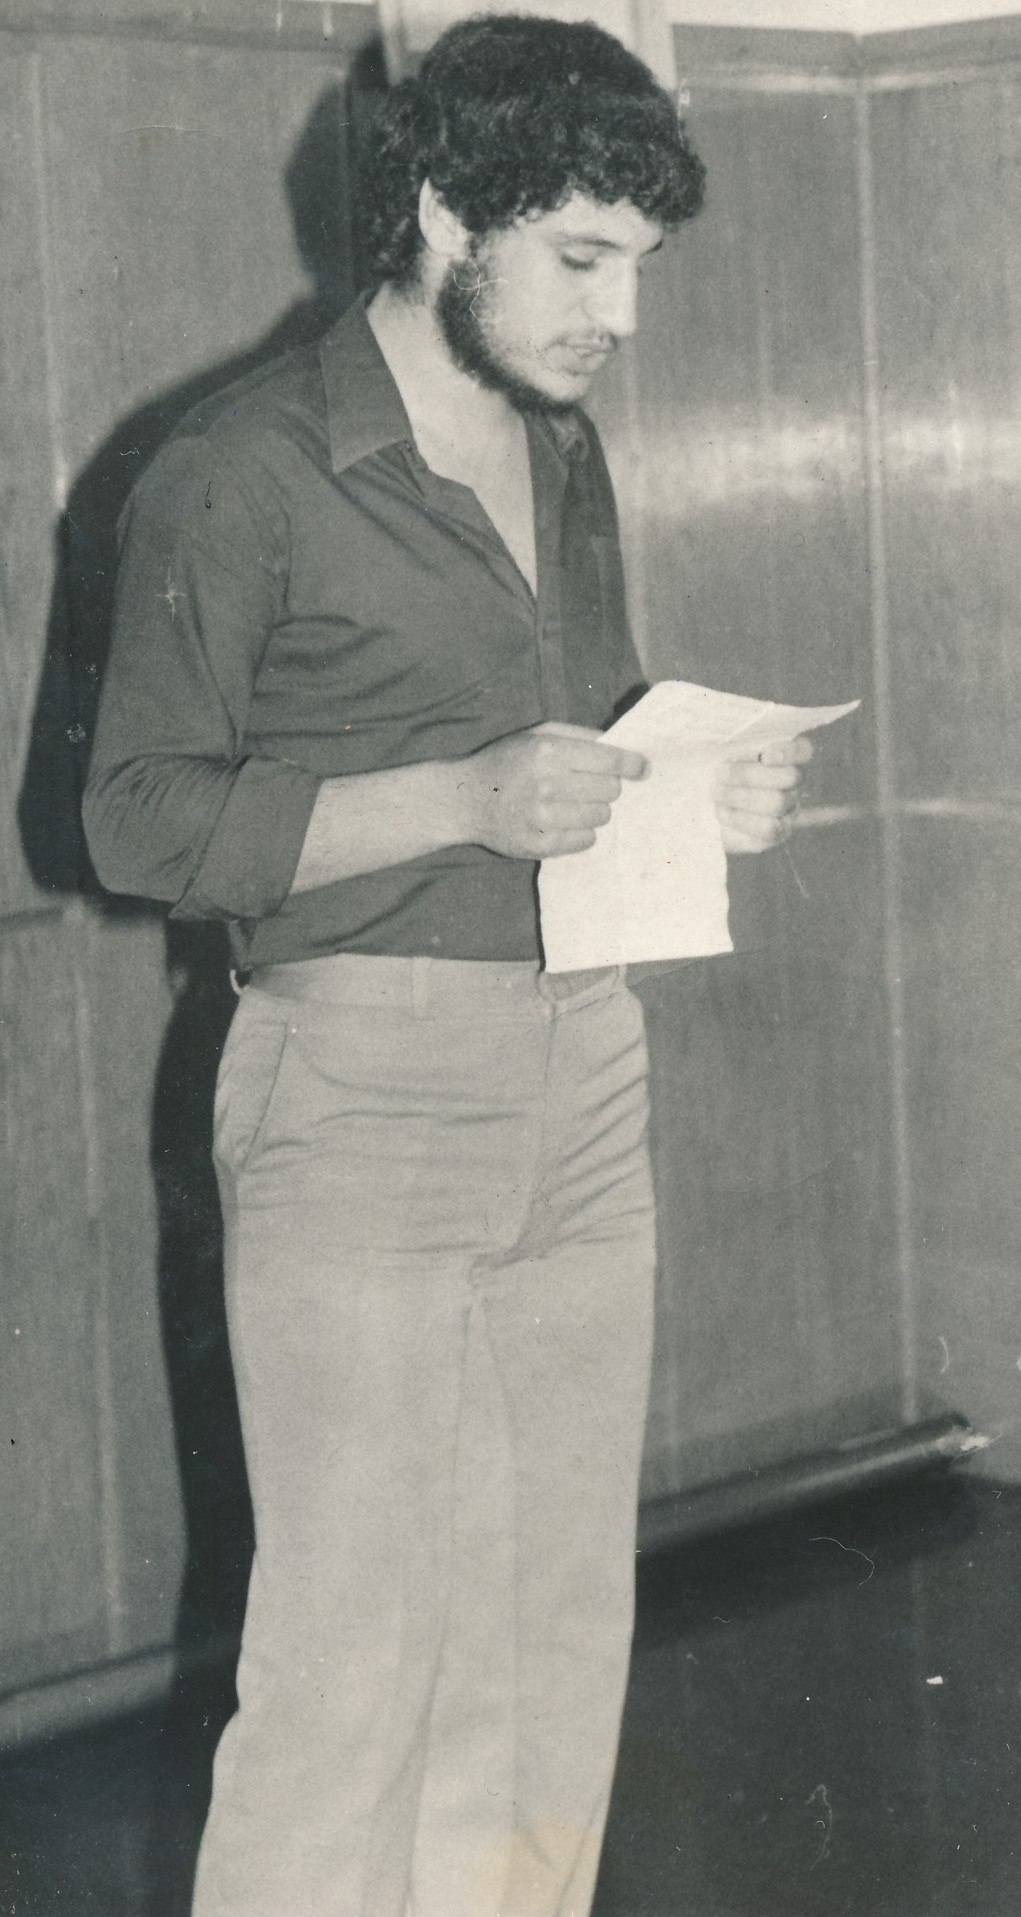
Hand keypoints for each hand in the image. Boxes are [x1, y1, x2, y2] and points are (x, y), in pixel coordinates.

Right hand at [456, 722, 647, 858]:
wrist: (465, 799)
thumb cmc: (506, 761)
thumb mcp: (537, 735)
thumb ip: (579, 736)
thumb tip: (622, 747)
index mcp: (548, 751)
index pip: (610, 761)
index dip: (633, 765)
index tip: (643, 769)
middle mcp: (547, 784)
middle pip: (610, 790)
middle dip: (606, 786)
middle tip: (588, 786)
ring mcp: (543, 818)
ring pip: (602, 817)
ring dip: (594, 810)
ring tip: (571, 804)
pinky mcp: (540, 845)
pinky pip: (586, 840)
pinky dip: (581, 832)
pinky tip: (562, 822)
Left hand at [714, 735, 812, 853]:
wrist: (708, 809)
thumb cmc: (720, 774)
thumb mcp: (726, 756)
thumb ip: (736, 748)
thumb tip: (731, 748)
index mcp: (786, 757)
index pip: (804, 750)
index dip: (789, 752)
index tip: (765, 755)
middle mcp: (794, 783)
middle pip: (790, 776)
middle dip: (750, 775)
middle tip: (720, 772)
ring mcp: (789, 809)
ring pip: (777, 802)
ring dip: (740, 796)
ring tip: (716, 791)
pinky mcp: (779, 833)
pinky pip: (768, 827)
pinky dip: (740, 818)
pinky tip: (721, 810)